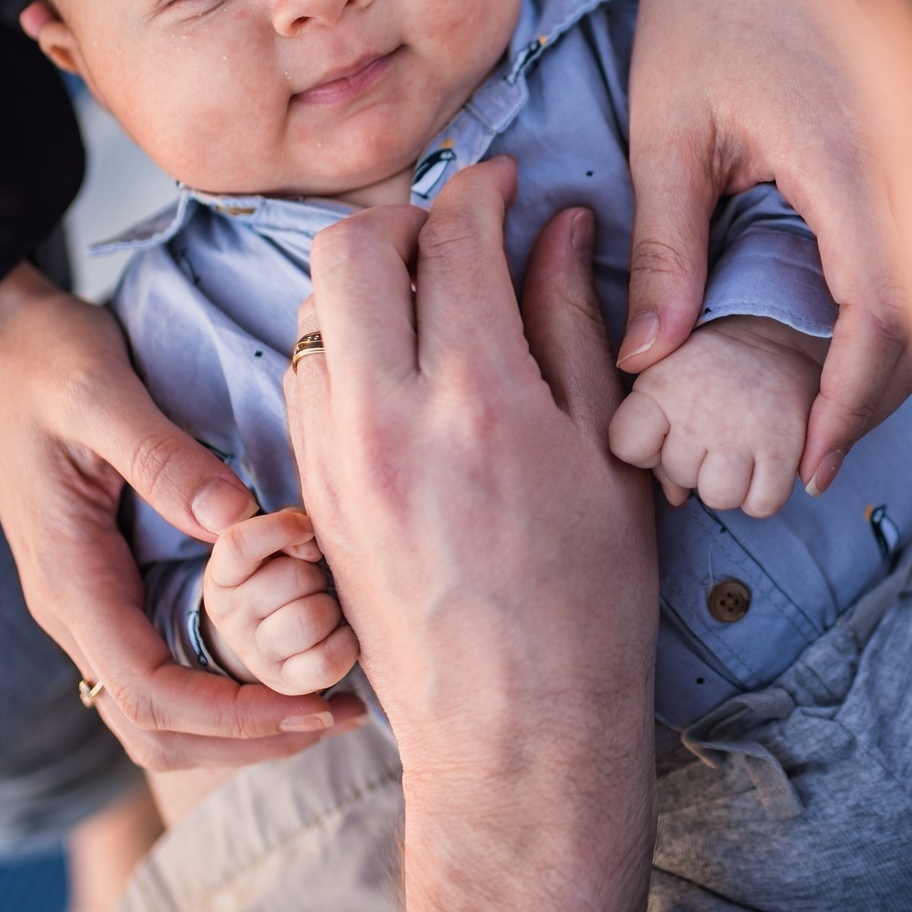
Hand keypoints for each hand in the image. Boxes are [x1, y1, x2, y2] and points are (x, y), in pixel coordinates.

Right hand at [0, 263, 363, 769]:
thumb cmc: (40, 359)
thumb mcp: (100, 393)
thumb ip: (163, 457)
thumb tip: (236, 522)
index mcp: (70, 579)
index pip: (149, 692)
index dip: (231, 714)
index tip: (309, 706)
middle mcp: (75, 608)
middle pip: (152, 729)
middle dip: (244, 740)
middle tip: (337, 717)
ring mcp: (89, 602)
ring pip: (155, 711)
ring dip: (236, 725)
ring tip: (325, 704)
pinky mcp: (108, 584)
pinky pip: (161, 666)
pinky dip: (221, 687)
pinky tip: (284, 662)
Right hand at [200, 508, 360, 693]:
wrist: (283, 629)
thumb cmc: (289, 570)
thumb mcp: (281, 540)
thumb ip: (288, 525)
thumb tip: (307, 539)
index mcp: (222, 576)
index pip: (238, 544)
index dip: (281, 528)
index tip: (305, 530)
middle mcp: (230, 617)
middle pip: (291, 578)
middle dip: (315, 572)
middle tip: (314, 579)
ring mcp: (255, 654)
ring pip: (311, 618)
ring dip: (331, 607)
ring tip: (324, 606)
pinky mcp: (286, 682)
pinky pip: (326, 661)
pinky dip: (345, 642)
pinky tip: (338, 633)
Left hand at [285, 160, 652, 911]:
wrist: (513, 726)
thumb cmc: (587, 599)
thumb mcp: (607, 452)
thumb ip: (572, 326)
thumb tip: (559, 228)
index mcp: (479, 399)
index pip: (456, 236)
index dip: (486, 189)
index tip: (510, 185)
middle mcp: (387, 418)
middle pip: (348, 247)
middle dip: (403, 214)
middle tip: (454, 232)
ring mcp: (332, 458)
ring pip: (312, 311)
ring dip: (365, 282)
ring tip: (430, 303)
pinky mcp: (307, 494)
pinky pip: (304, 379)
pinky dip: (342, 348)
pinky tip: (399, 372)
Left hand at [603, 0, 911, 495]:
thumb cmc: (699, 16)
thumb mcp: (665, 137)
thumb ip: (666, 249)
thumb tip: (650, 362)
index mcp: (845, 156)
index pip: (881, 310)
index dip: (848, 400)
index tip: (807, 459)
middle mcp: (901, 159)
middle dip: (877, 403)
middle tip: (811, 461)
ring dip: (895, 367)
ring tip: (826, 424)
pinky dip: (900, 319)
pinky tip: (849, 355)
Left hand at [610, 315, 824, 516]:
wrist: (783, 324)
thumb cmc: (715, 358)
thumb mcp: (665, 371)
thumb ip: (649, 427)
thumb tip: (672, 498)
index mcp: (661, 383)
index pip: (626, 447)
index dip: (647, 447)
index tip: (669, 427)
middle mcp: (698, 408)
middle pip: (678, 477)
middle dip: (694, 463)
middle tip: (713, 427)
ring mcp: (742, 429)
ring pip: (719, 497)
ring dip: (729, 482)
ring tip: (738, 447)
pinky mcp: (783, 445)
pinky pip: (762, 505)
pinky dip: (764, 494)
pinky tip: (765, 464)